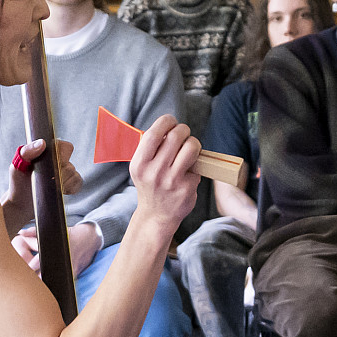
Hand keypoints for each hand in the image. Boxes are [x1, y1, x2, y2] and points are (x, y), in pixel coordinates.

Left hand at [7, 139, 77, 212]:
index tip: (52, 165)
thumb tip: (43, 143)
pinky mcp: (68, 185)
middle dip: (60, 174)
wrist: (21, 205)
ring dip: (63, 183)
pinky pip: (78, 183)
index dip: (62, 156)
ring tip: (51, 187)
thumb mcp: (17, 167)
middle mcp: (57, 160)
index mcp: (47, 151)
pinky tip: (60, 191)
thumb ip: (27, 152)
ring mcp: (63, 173)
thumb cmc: (17, 184)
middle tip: (48, 180)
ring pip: (74, 174)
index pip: (65, 147)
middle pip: (70, 163)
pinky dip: (71, 188)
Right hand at [124, 116, 199, 234]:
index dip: (167, 121)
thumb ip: (150, 146)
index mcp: (140, 163)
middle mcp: (154, 171)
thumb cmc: (150, 184)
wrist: (155, 215)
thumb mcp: (141, 166)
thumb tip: (169, 126)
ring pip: (191, 147)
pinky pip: (197, 165)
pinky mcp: (186, 188)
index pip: (155, 132)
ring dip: (194, 143)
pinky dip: (195, 165)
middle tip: (184, 135)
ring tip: (190, 149)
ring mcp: (171, 181)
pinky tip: (189, 172)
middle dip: (184, 130)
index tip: (172, 123)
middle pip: (176, 136)